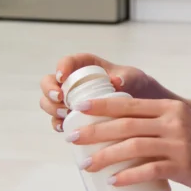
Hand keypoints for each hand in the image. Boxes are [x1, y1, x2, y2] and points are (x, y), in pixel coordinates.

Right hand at [39, 54, 161, 132]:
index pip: (68, 62)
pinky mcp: (71, 117)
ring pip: (49, 101)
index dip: (61, 67)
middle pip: (50, 81)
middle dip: (50, 90)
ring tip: (65, 115)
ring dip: (52, 108)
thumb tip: (117, 81)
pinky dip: (57, 124)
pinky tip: (64, 128)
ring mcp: (70, 100)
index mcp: (86, 65)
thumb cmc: (136, 87)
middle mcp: (74, 81)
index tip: (63, 77)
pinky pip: (57, 120)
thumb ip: (128, 77)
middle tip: (61, 99)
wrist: (141, 109)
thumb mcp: (135, 78)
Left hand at [65, 96, 190, 190]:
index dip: (101, 105)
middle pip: (125, 123)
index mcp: (169, 108)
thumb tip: (118, 133)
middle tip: (72, 138)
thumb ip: (156, 123)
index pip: (129, 103)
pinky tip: (113, 181)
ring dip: (105, 156)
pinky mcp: (182, 166)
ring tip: (86, 164)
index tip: (79, 109)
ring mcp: (177, 144)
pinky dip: (128, 175)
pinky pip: (149, 169)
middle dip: (94, 131)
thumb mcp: (180, 123)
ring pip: (133, 146)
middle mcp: (172, 121)